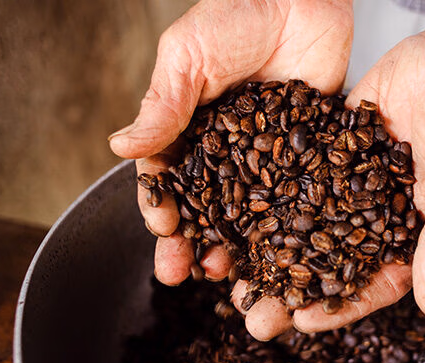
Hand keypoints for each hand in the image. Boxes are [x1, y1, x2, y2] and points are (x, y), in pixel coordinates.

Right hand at [108, 1, 352, 288]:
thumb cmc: (235, 14)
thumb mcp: (187, 56)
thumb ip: (162, 105)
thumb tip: (120, 149)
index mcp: (189, 129)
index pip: (168, 179)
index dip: (162, 207)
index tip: (163, 232)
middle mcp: (225, 149)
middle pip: (204, 206)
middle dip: (191, 241)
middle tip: (182, 274)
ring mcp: (266, 154)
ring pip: (246, 210)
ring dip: (235, 244)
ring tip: (228, 275)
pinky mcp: (305, 152)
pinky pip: (294, 195)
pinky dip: (285, 226)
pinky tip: (281, 252)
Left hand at [232, 27, 424, 338]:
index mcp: (411, 236)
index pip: (374, 284)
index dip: (340, 306)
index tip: (302, 323)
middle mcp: (373, 217)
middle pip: (330, 263)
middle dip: (292, 291)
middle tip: (255, 316)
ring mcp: (346, 186)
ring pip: (304, 226)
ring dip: (270, 252)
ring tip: (234, 276)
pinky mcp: (326, 153)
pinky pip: (295, 180)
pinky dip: (267, 199)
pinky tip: (234, 216)